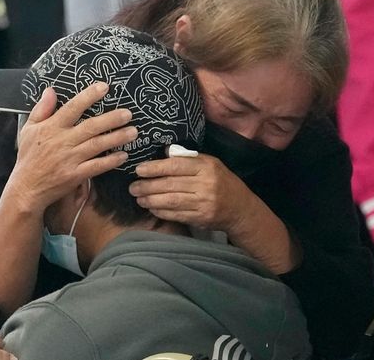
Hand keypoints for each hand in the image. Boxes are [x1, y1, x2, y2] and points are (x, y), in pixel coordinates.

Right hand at [4, 82, 135, 214]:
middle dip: (111, 119)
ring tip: (133, 132)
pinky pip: (96, 166)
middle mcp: (63, 141)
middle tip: (128, 113)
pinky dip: (110, 161)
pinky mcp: (75, 175)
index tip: (104, 87)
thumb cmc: (28, 156)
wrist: (26, 187)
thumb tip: (51, 90)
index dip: (88, 96)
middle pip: (91, 127)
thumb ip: (42, 109)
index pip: (72, 108)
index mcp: (52, 127)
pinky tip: (123, 156)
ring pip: (97, 145)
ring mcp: (70, 159)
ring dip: (117, 138)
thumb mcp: (28, 129)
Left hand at [130, 154, 255, 232]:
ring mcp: (204, 203)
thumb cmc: (221, 181)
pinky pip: (176, 215)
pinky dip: (161, 212)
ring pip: (171, 201)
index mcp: (207, 167)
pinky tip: (151, 207)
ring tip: (138, 197)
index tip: (139, 169)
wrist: (240, 208)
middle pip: (170, 185)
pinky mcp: (201, 218)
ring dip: (150, 200)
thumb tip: (162, 154)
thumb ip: (188, 159)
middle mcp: (206, 185)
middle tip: (132, 186)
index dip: (155, 168)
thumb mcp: (210, 163)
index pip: (176, 166)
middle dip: (148, 186)